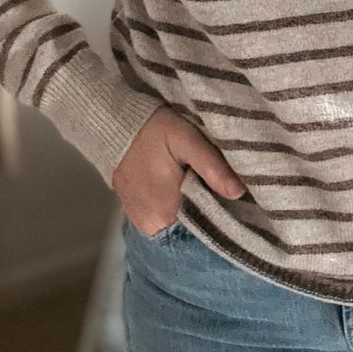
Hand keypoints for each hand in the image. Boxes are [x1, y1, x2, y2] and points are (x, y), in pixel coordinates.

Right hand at [111, 106, 246, 234]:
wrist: (114, 122)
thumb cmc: (154, 129)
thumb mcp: (187, 140)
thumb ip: (212, 167)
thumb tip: (239, 193)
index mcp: (164, 214)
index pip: (201, 229)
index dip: (219, 215)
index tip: (231, 199)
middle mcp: (149, 225)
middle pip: (189, 227)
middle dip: (205, 210)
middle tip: (214, 185)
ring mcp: (138, 220)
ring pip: (175, 222)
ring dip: (188, 207)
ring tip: (197, 183)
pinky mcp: (133, 211)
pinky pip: (160, 216)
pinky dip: (172, 204)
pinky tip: (178, 185)